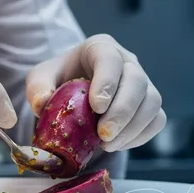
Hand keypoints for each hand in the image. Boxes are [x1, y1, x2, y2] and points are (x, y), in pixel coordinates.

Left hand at [25, 34, 165, 151]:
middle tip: (103, 135)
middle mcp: (127, 61)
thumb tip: (42, 103)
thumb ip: (37, 88)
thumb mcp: (40, 78)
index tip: (96, 107)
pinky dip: (140, 135)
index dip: (107, 82)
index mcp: (100, 48)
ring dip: (133, 127)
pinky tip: (118, 144)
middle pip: (137, 81)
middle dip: (122, 111)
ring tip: (107, 144)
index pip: (110, 59)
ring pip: (152, 102)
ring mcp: (142, 83)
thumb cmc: (58, 80)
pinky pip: (156, 120)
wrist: (71, 91)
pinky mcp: (148, 104)